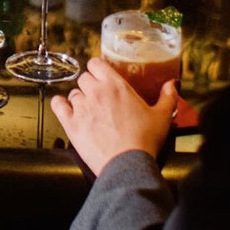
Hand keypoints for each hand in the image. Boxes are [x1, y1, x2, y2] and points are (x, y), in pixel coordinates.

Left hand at [50, 57, 176, 177]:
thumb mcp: (162, 117)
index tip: (102, 77)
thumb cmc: (145, 141)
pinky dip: (60, 105)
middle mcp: (96, 91)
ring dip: (79, 99)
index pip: (96, 63)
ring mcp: (82, 107)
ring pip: (73, 93)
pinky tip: (65, 109)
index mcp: (115, 85)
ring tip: (89, 111)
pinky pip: (58, 105)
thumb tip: (172, 84)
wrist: (129, 165)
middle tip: (99, 98)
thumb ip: (167, 97)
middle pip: (84, 78)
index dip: (97, 69)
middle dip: (90, 86)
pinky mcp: (71, 123)